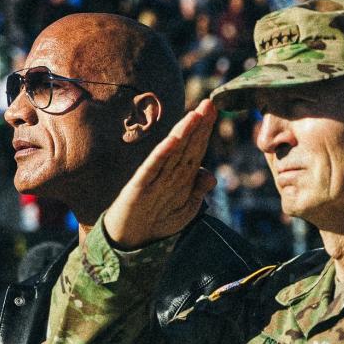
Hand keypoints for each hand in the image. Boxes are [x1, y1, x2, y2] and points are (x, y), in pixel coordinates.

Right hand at [102, 99, 217, 248]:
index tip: (214, 109)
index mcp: (179, 177)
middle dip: (198, 125)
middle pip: (186, 146)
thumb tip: (211, 174)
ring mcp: (152, 178)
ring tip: (195, 115)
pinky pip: (152, 169)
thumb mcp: (184, 210)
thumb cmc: (156, 222)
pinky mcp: (139, 188)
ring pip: (172, 153)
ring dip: (184, 134)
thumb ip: (197, 192)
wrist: (129, 241)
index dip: (204, 130)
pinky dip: (162, 154)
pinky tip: (172, 140)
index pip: (195, 148)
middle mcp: (166, 173)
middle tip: (209, 103)